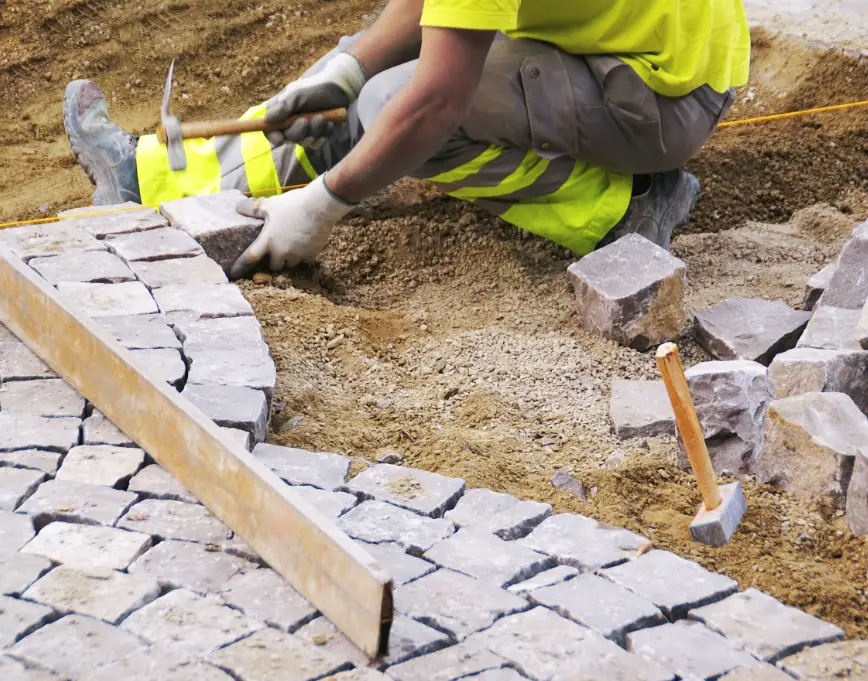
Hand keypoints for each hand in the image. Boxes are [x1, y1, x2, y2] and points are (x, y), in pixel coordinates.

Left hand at [230, 176, 353, 278]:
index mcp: (268, 240)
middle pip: (274, 265)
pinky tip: (306, 243)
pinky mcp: (312, 254)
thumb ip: (253, 209)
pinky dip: (304, 254)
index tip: (233, 274)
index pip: (250, 258)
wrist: (319, 206)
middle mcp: (281, 252)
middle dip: (274, 260)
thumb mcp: (270, 204)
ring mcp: (297, 254)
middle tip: (277, 251)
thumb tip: (238, 207)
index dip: (240, 267)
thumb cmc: (292, 204)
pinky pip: (305, 259)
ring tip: (292, 246)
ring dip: (289, 258)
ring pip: (291, 263)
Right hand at [265, 52, 366, 147]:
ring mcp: (305, 131)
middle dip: (299, 131)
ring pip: (304, 142)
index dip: (272, 136)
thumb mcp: (297, 95)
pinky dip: (324, 135)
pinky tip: (329, 123)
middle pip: (288, 138)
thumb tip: (267, 120)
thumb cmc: (315, 89)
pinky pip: (317, 144)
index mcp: (281, 113)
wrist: (339, 90)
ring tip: (322, 117)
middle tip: (307, 120)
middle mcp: (291, 124)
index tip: (280, 138)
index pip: (269, 129)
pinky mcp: (318, 136)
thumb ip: (283, 108)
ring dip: (314, 131)